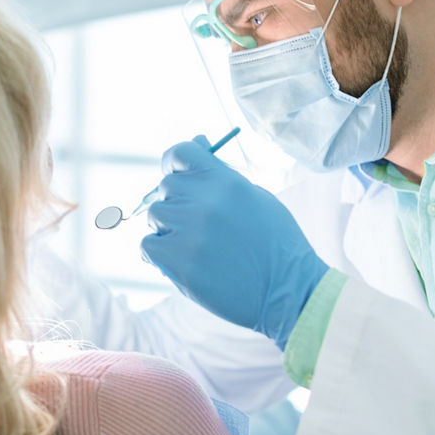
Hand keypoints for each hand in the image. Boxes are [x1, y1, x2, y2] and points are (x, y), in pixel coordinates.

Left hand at [140, 138, 328, 347]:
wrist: (287, 292)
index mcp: (226, 181)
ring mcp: (189, 231)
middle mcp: (205, 201)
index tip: (178, 176)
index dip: (174, 164)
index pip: (180, 152)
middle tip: (198, 224)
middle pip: (165, 187)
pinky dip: (158, 253)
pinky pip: (147, 245)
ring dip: (168, 228)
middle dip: (177, 202)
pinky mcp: (177, 261)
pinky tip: (181, 261)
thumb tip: (196, 142)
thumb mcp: (256, 197)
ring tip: (195, 245)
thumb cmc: (274, 243)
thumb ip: (222, 174)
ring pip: (154, 216)